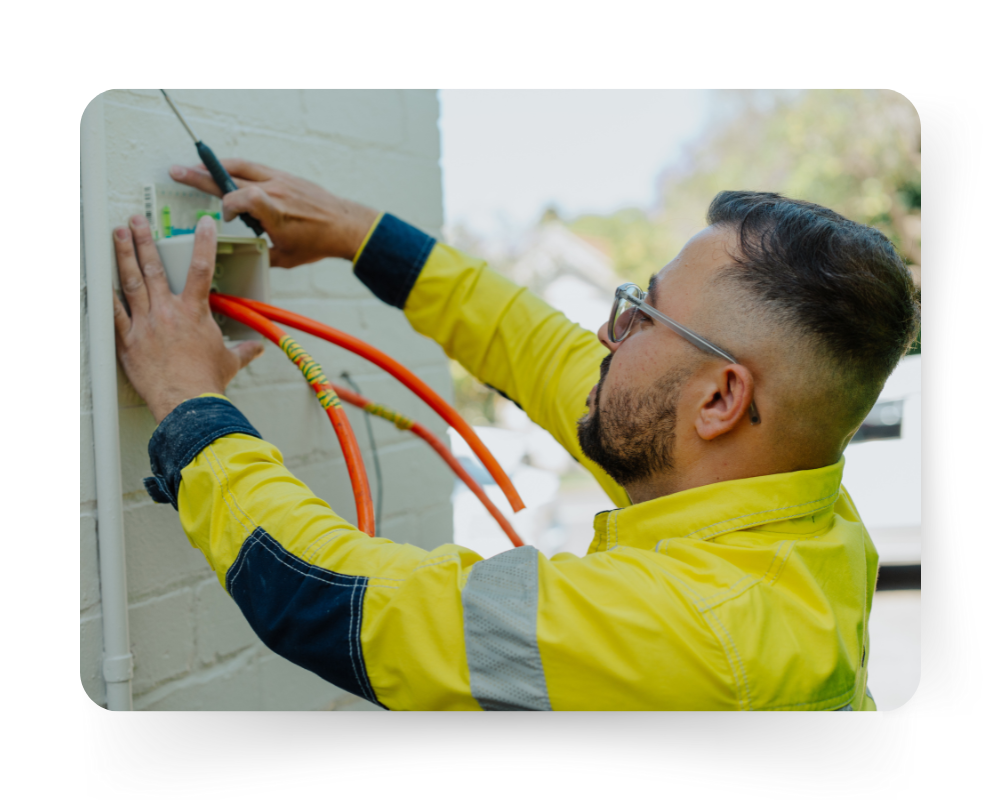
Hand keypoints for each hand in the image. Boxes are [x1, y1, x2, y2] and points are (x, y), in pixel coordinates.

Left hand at [112, 214, 264, 423]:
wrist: (187, 402)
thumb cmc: (206, 382)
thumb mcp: (229, 362)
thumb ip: (242, 351)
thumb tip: (255, 349)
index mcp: (194, 313)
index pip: (201, 268)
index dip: (203, 243)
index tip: (201, 225)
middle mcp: (168, 312)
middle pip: (154, 267)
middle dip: (144, 240)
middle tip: (137, 221)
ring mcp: (145, 324)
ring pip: (131, 282)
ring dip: (123, 255)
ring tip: (117, 235)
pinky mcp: (128, 340)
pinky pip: (113, 313)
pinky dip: (105, 295)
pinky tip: (99, 278)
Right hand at [168, 159, 377, 267]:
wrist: (345, 225)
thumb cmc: (319, 243)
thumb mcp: (286, 258)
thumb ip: (261, 256)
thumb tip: (241, 260)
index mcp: (276, 214)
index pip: (242, 198)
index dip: (227, 207)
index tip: (227, 219)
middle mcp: (277, 193)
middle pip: (233, 177)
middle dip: (202, 175)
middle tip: (178, 171)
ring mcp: (281, 181)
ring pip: (241, 166)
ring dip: (216, 167)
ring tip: (195, 168)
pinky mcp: (285, 176)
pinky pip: (254, 167)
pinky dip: (236, 168)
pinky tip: (224, 168)